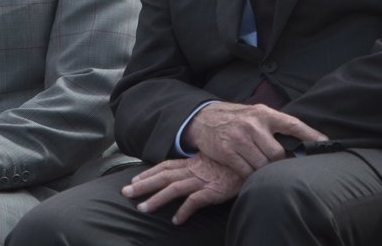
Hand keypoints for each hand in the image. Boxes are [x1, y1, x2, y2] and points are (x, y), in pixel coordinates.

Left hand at [121, 155, 242, 224]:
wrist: (255, 162)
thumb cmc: (236, 163)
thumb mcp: (215, 162)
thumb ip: (202, 167)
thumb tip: (192, 174)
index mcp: (193, 163)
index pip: (166, 166)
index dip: (149, 173)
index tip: (134, 179)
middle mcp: (194, 170)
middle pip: (163, 176)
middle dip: (143, 184)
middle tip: (125, 193)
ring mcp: (203, 180)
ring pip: (174, 188)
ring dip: (156, 199)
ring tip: (142, 209)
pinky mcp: (213, 191)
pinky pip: (195, 201)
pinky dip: (184, 211)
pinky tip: (175, 220)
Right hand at [182, 101, 325, 176]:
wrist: (203, 118)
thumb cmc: (235, 118)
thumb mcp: (254, 114)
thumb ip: (274, 125)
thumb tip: (302, 141)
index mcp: (263, 113)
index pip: (292, 124)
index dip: (310, 134)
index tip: (326, 143)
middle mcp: (252, 125)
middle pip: (278, 154)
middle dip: (281, 165)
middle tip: (281, 170)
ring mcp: (239, 138)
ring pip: (263, 165)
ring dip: (266, 172)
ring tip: (266, 174)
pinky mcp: (227, 151)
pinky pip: (246, 172)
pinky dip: (251, 177)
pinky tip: (251, 177)